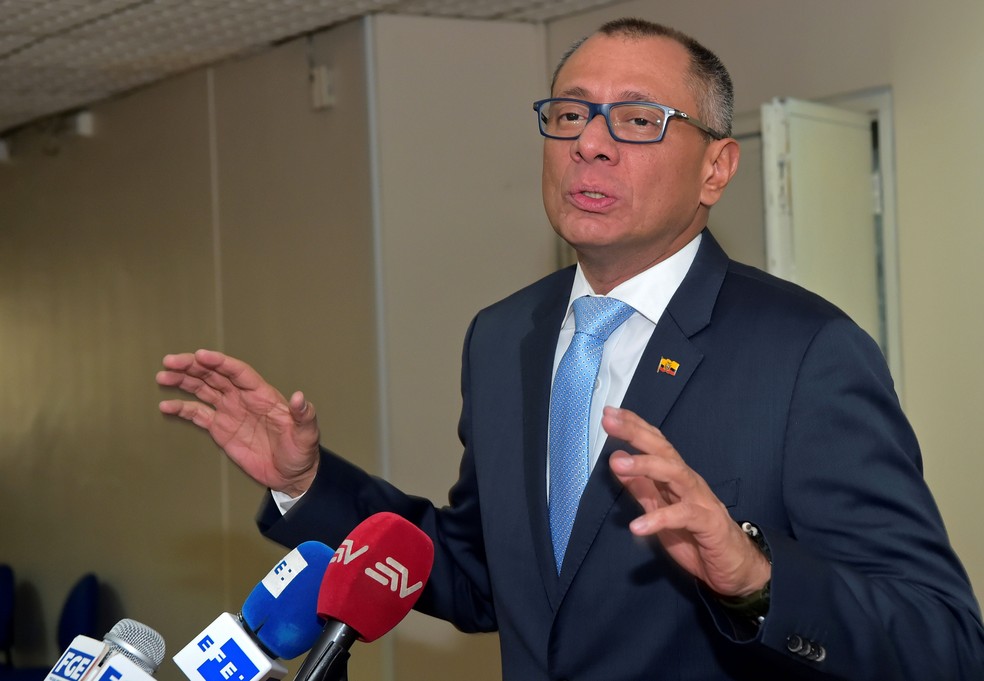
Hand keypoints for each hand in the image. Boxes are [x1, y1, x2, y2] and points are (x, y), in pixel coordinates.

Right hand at [156, 349, 320, 496]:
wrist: (290, 475)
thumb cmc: (301, 451)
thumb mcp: (307, 434)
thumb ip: (304, 415)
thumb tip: (300, 397)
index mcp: (262, 394)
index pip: (238, 372)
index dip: (220, 362)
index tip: (201, 355)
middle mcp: (243, 398)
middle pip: (215, 375)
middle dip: (193, 366)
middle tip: (171, 361)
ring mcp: (230, 412)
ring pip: (203, 390)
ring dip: (183, 382)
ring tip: (163, 377)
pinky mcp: (221, 429)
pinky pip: (198, 415)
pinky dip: (182, 409)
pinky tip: (166, 406)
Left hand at [603, 406, 769, 597]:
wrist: (734, 567)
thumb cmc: (695, 536)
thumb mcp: (659, 510)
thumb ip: (640, 486)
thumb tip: (616, 459)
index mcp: (676, 477)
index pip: (655, 444)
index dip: (634, 427)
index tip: (609, 413)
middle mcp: (688, 481)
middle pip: (663, 451)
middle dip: (636, 433)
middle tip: (610, 421)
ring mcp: (700, 499)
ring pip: (674, 473)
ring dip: (645, 466)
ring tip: (618, 464)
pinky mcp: (708, 523)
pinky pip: (683, 516)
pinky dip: (659, 519)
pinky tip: (637, 526)